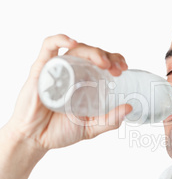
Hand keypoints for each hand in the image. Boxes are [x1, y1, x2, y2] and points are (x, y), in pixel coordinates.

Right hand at [5, 34, 131, 152]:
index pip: (104, 62)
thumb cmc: (60, 130)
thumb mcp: (91, 128)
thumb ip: (110, 120)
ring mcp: (58, 69)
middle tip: (118, 70)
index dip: (115, 60)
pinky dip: (60, 40)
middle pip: (93, 54)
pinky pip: (48, 47)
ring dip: (93, 51)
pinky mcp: (41, 69)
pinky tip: (73, 43)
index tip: (124, 68)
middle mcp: (74, 72)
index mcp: (86, 82)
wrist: (35, 139)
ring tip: (104, 63)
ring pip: (77, 49)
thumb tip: (129, 108)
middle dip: (109, 57)